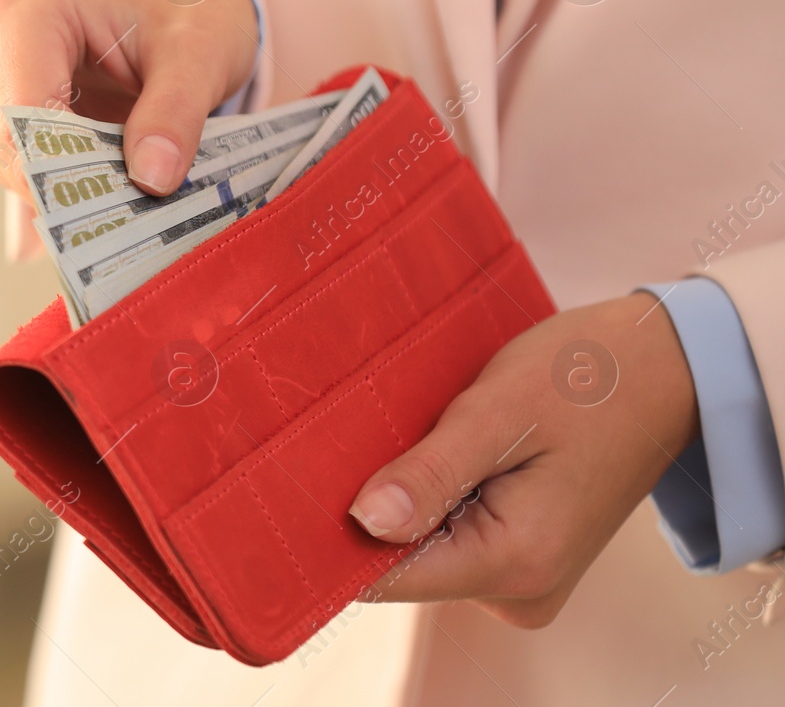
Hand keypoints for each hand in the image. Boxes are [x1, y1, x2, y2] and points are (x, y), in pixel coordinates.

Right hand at [0, 0, 258, 207]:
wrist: (170, 3)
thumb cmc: (180, 9)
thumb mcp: (200, 53)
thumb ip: (176, 113)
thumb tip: (152, 178)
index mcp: (24, 7)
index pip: (20, 113)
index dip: (64, 169)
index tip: (120, 203)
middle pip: (11, 145)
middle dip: (74, 180)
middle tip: (141, 191)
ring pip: (11, 165)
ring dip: (71, 185)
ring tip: (131, 170)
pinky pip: (18, 169)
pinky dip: (65, 183)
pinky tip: (110, 171)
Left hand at [350, 293, 697, 627]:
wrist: (662, 370)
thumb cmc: (586, 378)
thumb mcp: (499, 413)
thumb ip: (433, 472)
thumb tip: (365, 521)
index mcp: (515, 563)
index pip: (388, 576)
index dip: (336, 533)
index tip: (301, 483)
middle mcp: (518, 591)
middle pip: (400, 563)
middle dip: (374, 504)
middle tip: (368, 432)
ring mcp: (521, 578)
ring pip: (422, 545)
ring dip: (407, 493)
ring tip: (419, 431)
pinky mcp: (519, 554)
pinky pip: (450, 533)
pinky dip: (434, 494)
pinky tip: (441, 447)